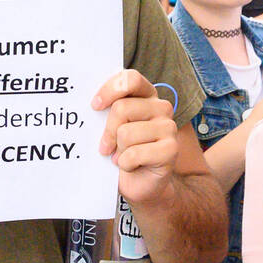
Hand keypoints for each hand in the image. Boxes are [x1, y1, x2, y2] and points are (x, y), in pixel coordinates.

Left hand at [93, 69, 179, 206]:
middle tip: (107, 146)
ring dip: (119, 151)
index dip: (110, 90)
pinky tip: (132, 165)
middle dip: (108, 132)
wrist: (141, 183)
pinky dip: (126, 164)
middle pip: (122, 108)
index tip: (95, 106)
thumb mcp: (113, 126)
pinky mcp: (171, 149)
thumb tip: (92, 104)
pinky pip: (134, 153)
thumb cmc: (123, 151)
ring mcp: (168, 127)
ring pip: (126, 133)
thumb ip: (108, 110)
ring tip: (125, 155)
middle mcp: (161, 107)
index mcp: (147, 95)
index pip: (130, 79)